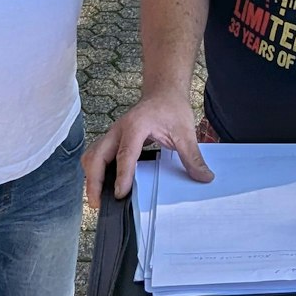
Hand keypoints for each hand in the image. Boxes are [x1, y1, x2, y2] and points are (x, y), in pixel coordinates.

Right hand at [82, 96, 212, 207]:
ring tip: (97, 199)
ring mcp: (112, 134)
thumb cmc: (171, 108)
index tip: (120, 194)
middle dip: (93, 180)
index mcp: (136, 126)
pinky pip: (95, 156)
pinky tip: (101, 186)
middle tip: (99, 203)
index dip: (122, 175)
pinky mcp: (111, 140)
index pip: (125, 153)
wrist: (163, 92)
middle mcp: (118, 129)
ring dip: (90, 177)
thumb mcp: (185, 132)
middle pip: (97, 155)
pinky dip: (94, 171)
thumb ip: (192, 156)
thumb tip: (204, 178)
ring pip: (91, 155)